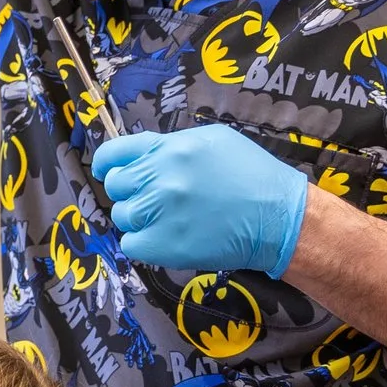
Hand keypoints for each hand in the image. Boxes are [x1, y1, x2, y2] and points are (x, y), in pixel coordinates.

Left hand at [92, 125, 310, 276]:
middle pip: (116, 186)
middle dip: (130, 192)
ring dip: (139, 219)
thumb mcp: (212, 141)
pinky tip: (165, 238)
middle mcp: (160, 177)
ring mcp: (160, 213)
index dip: (107, 163)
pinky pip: (131, 244)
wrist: (278, 217)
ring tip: (166, 219)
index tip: (108, 171)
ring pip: (122, 216)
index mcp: (169, 148)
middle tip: (151, 198)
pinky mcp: (165, 245)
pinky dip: (144, 243)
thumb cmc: (251, 175)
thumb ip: (172, 145)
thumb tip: (144, 155)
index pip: (115, 153)